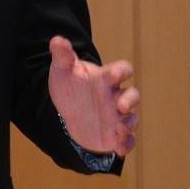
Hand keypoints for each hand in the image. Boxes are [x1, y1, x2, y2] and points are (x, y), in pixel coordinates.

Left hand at [47, 36, 138, 156]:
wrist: (67, 109)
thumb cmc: (69, 85)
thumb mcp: (62, 69)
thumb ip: (62, 55)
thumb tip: (56, 39)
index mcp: (106, 78)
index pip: (123, 70)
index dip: (121, 71)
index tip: (114, 75)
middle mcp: (115, 96)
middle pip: (133, 95)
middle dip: (130, 100)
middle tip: (120, 106)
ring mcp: (117, 116)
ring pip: (132, 118)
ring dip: (129, 124)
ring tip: (118, 130)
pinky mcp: (115, 134)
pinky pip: (128, 140)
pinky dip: (127, 144)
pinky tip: (118, 149)